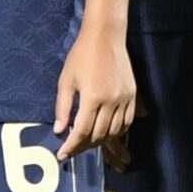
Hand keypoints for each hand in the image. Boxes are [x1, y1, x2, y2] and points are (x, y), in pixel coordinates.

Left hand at [54, 20, 135, 159]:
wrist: (106, 36)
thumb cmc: (81, 55)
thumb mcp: (66, 80)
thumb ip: (63, 108)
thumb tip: (60, 131)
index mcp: (93, 97)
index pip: (81, 131)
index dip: (71, 146)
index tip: (62, 155)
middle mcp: (111, 101)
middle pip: (99, 135)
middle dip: (85, 146)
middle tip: (74, 149)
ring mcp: (125, 99)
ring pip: (115, 131)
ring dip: (102, 141)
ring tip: (89, 143)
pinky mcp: (133, 95)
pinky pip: (128, 122)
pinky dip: (118, 132)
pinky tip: (108, 134)